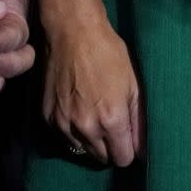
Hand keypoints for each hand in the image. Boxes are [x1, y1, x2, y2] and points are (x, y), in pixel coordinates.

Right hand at [43, 16, 144, 166]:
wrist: (72, 32)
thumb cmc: (107, 52)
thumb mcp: (132, 82)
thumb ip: (139, 118)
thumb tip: (142, 146)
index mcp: (111, 120)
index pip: (122, 158)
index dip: (129, 149)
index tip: (129, 137)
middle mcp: (86, 128)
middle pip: (102, 157)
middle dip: (110, 146)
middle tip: (113, 122)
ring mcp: (64, 124)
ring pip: (82, 149)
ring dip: (91, 139)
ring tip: (95, 113)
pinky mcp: (48, 117)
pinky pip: (65, 136)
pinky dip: (73, 129)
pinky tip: (78, 107)